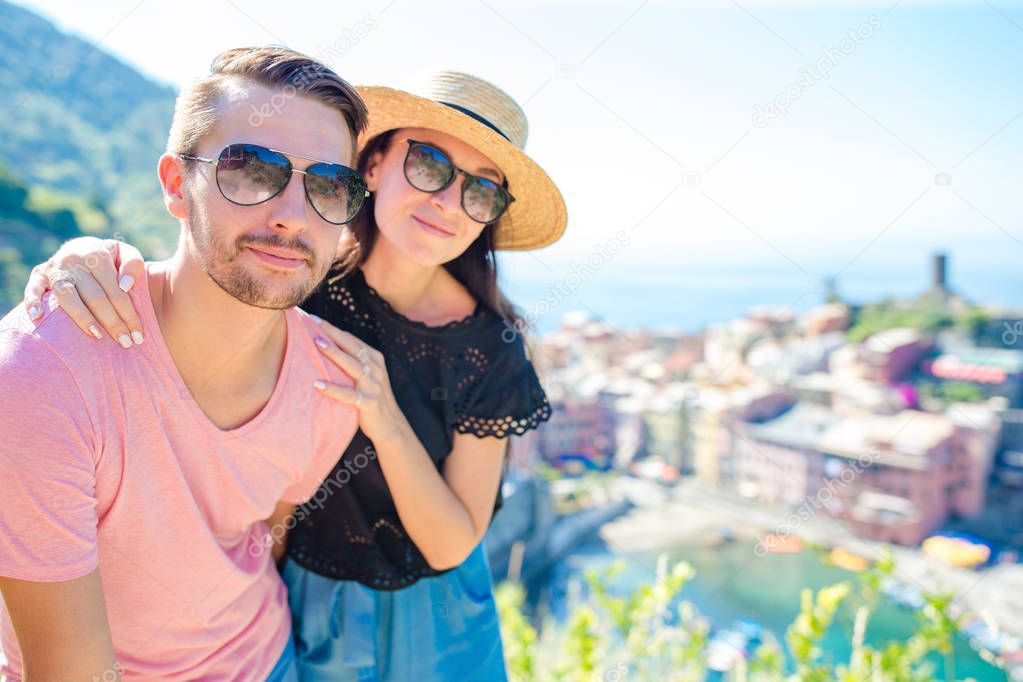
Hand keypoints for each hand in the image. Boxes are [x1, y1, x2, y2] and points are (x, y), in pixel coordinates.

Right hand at [23, 237, 145, 347]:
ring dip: (82, 319)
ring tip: (98, 336)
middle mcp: (74, 260)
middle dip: (112, 323)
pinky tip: (37, 317)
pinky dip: (32, 301)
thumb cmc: (109, 257)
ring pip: (67, 297)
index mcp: (97, 254)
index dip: (129, 314)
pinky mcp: (38, 274)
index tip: (138, 335)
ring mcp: (55, 268)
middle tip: (125, 342)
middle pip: (95, 297)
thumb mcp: (125, 253)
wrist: (81, 247)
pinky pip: (32, 288)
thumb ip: (133, 264)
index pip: (116, 290)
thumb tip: (125, 285)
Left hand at [310, 316, 409, 444]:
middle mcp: (375, 368)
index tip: (313, 319)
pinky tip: (317, 384)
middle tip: (312, 322)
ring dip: (334, 354)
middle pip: (351, 346)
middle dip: (332, 333)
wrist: (390, 425)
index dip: (333, 328)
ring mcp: (373, 385)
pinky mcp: (369, 403)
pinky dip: (332, 389)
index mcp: (374, 359)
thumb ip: (354, 361)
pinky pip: (348, 395)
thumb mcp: (367, 375)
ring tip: (316, 344)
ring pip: (352, 365)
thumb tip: (327, 345)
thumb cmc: (371, 397)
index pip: (351, 339)